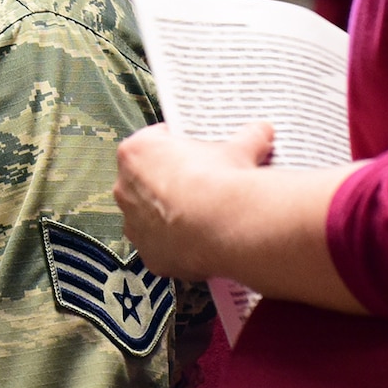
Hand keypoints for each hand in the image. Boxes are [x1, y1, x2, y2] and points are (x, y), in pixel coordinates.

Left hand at [114, 122, 275, 278]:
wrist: (227, 225)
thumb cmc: (221, 181)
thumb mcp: (239, 149)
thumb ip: (247, 138)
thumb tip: (261, 132)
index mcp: (137, 152)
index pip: (153, 142)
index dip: (177, 146)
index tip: (195, 152)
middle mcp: (125, 188)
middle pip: (147, 181)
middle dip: (171, 182)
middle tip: (202, 184)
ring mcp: (134, 225)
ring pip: (151, 218)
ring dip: (171, 216)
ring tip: (204, 215)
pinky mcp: (149, 256)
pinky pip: (162, 248)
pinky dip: (178, 245)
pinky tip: (202, 240)